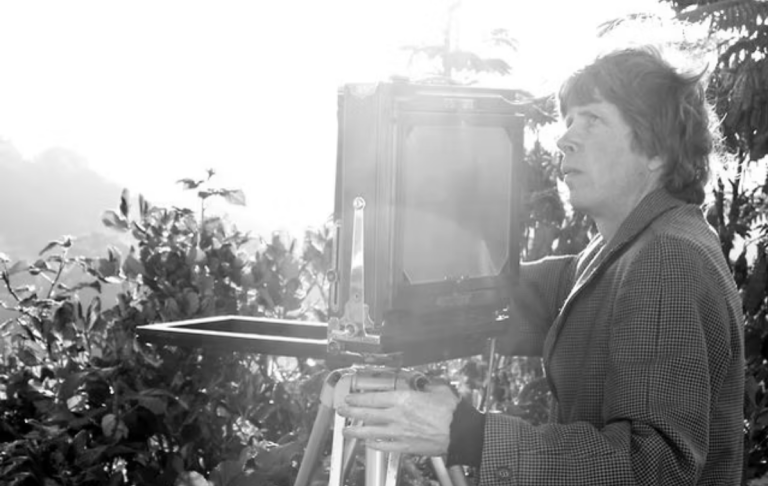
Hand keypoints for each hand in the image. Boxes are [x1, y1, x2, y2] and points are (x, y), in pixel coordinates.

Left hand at [337, 383, 459, 455]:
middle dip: (351, 411)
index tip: (350, 397)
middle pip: (368, 413)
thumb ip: (425, 386)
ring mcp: (399, 433)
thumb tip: (422, 384)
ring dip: (356, 431)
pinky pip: (384, 446)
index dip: (359, 398)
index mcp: (403, 399)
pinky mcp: (405, 446)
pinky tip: (368, 444)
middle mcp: (397, 416)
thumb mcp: (437, 389)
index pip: (374, 398)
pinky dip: (374, 445)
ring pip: (371, 432)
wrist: (460, 432)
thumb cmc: (451, 412)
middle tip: (341, 410)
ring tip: (346, 430)